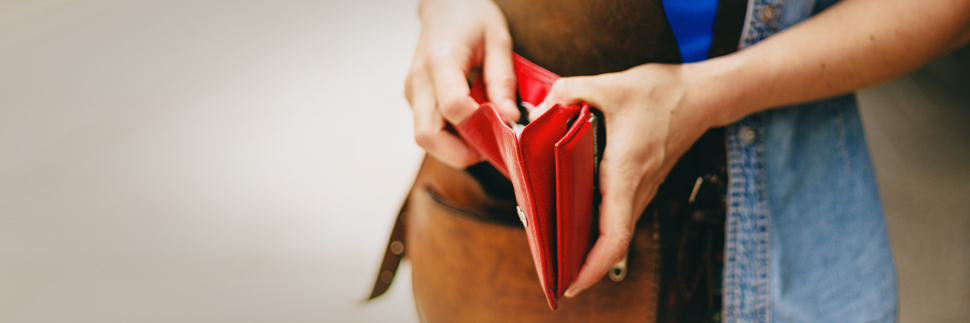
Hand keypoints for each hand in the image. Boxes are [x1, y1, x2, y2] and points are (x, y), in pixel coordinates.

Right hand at [404, 0, 519, 168]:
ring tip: (485, 137)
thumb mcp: (498, 39)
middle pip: (427, 135)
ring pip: (425, 138)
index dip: (480, 126)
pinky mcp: (414, 99)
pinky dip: (450, 138)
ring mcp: (412, 92)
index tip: (506, 128)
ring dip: (455, 148)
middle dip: (461, 152)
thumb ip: (502, 80)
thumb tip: (511, 119)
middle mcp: (418, 81)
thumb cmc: (471, 17)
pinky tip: (473, 126)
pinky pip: (428, 129)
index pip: (453, 106)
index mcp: (440, 61)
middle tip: (492, 147)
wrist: (444, 5)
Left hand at [531, 63, 718, 296]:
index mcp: (626, 169)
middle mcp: (637, 187)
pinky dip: (596, 228)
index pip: (615, 233)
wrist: (700, 96)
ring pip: (615, 231)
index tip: (572, 283)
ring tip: (555, 252)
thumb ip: (566, 93)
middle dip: (582, 264)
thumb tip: (539, 110)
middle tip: (550, 271)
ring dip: (589, 248)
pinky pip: (618, 215)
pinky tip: (571, 222)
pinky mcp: (641, 184)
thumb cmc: (661, 93)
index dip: (594, 266)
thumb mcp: (608, 84)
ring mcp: (642, 189)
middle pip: (612, 241)